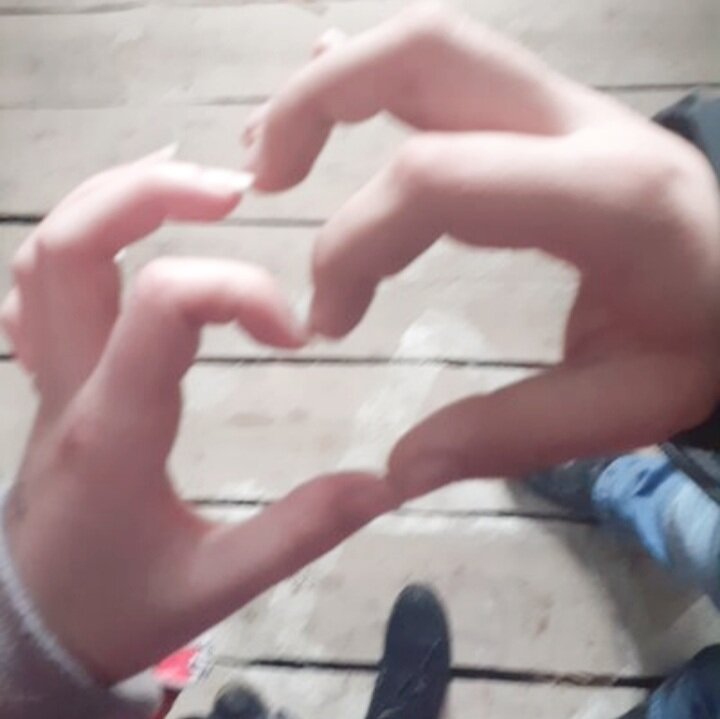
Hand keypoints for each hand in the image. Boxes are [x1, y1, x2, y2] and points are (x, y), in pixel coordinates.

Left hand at [0, 152, 396, 682]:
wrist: (28, 633)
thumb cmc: (118, 606)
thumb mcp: (216, 584)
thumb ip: (301, 532)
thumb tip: (385, 482)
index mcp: (116, 428)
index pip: (164, 304)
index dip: (240, 290)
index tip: (294, 332)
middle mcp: (69, 385)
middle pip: (71, 243)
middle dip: (153, 193)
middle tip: (238, 192)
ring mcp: (46, 377)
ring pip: (46, 253)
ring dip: (115, 199)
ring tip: (192, 187)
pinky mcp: (47, 381)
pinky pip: (38, 289)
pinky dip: (80, 238)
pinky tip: (127, 228)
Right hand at [246, 3, 719, 497]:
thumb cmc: (703, 342)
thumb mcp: (625, 409)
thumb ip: (510, 436)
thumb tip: (399, 469)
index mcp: (607, 199)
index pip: (436, 179)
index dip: (354, 242)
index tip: (327, 319)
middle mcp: (581, 125)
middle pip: (425, 53)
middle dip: (318, 102)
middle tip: (263, 179)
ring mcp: (565, 106)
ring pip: (432, 47)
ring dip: (335, 84)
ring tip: (273, 151)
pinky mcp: (549, 114)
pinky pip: (451, 69)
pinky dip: (375, 79)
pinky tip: (328, 96)